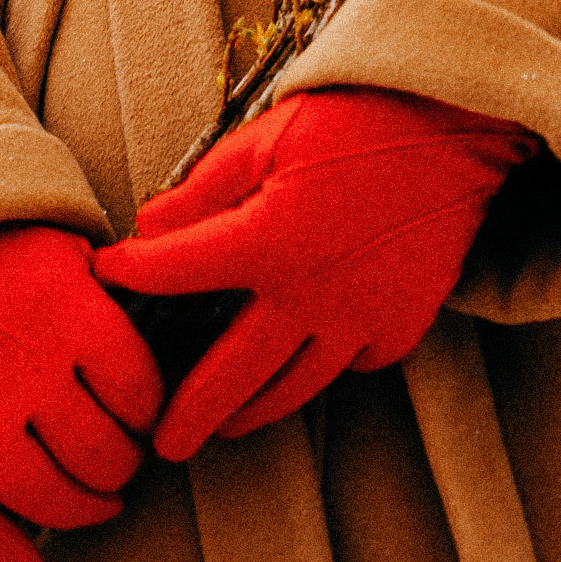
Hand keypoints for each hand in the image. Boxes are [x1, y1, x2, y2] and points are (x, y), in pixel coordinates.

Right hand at [0, 223, 160, 561]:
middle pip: (101, 455)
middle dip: (123, 469)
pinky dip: (6, 557)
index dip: (152, 415)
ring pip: (45, 495)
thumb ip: (115, 296)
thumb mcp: (70, 248)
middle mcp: (27, 365)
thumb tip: (172, 332)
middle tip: (122, 462)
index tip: (147, 417)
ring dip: (81, 511)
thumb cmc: (1, 250)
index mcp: (72, 311)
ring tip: (95, 503)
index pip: (140, 392)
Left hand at [95, 87, 534, 461]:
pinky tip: (303, 362)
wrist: (453, 124)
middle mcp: (311, 294)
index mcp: (269, 239)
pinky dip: (322, 369)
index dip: (134, 274)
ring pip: (292, 388)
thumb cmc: (353, 117)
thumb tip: (150, 228)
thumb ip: (204, 189)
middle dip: (188, 414)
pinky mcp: (401, 325)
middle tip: (160, 444)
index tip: (108, 277)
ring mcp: (360, 318)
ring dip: (251, 410)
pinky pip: (350, 365)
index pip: (178, 272)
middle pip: (231, 377)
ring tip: (225, 423)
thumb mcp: (266, 135)